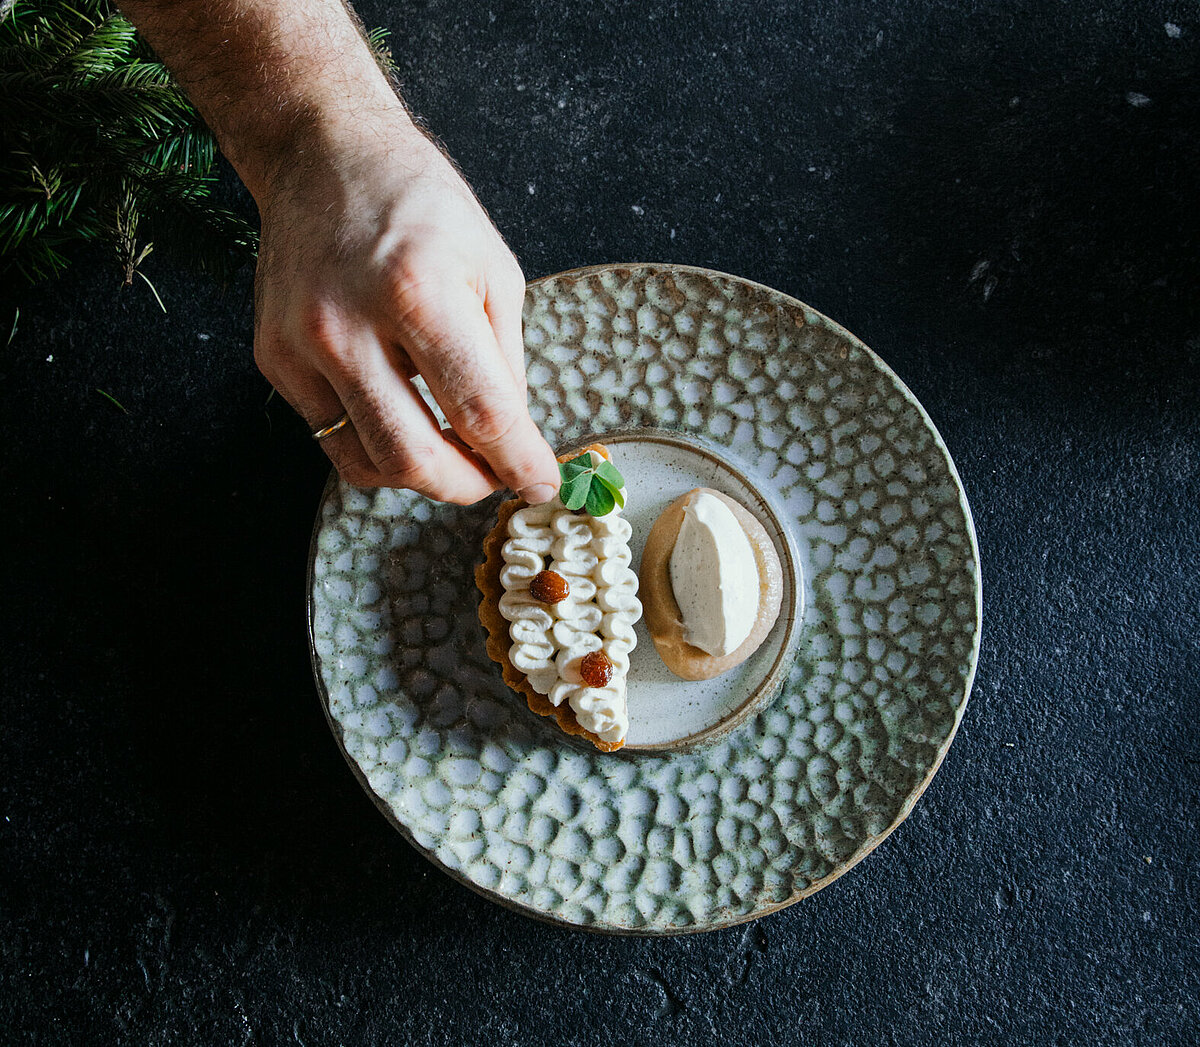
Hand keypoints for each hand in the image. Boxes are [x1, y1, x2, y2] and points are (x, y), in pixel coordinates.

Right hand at [252, 109, 559, 504]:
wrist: (325, 155)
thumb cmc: (422, 206)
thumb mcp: (495, 270)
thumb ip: (505, 362)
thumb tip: (513, 439)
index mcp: (419, 292)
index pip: (481, 413)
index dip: (521, 463)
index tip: (542, 483)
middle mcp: (348, 324)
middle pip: (416, 458)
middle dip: (470, 486)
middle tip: (497, 478)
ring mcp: (300, 346)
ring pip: (370, 464)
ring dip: (425, 478)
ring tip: (456, 455)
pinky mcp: (273, 359)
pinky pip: (332, 439)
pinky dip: (379, 451)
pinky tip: (407, 425)